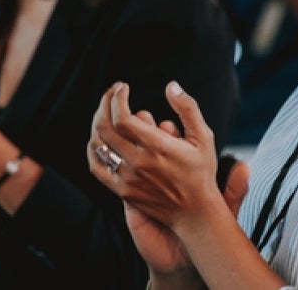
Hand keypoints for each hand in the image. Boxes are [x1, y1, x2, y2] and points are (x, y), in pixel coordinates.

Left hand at [89, 100, 193, 274]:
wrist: (195, 212)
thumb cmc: (201, 171)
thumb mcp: (203, 136)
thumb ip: (188, 108)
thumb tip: (171, 85)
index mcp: (158, 147)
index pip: (123, 117)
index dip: (118, 97)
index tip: (123, 86)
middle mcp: (139, 163)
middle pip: (105, 127)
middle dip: (105, 103)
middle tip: (112, 92)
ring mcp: (128, 178)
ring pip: (98, 144)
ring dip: (98, 121)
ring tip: (107, 110)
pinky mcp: (122, 190)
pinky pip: (97, 166)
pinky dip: (93, 148)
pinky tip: (99, 137)